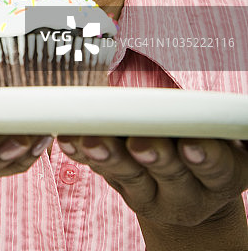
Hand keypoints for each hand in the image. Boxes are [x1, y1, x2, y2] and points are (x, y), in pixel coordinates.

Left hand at [58, 134, 247, 244]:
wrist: (192, 191)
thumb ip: (222, 125)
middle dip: (154, 156)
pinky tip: (69, 140)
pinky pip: (102, 170)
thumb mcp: (228, 143)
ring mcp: (154, 196)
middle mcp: (190, 194)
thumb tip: (238, 105)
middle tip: (139, 143)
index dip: (205, 157)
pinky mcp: (124, 189)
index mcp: (223, 176)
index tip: (190, 145)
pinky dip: (84, 153)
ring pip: (131, 176)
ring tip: (94, 140)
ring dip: (111, 155)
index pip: (217, 169)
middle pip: (171, 174)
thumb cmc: (213, 146)